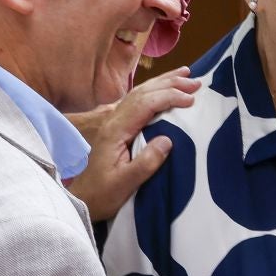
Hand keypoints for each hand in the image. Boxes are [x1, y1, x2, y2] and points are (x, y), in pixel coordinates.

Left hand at [64, 70, 201, 219]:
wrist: (80, 201)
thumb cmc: (102, 195)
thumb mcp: (124, 184)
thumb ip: (146, 163)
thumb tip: (168, 140)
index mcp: (115, 130)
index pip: (145, 104)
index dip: (169, 97)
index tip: (191, 99)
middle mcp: (113, 120)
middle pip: (142, 93)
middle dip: (170, 83)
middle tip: (195, 81)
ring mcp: (113, 122)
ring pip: (138, 93)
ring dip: (162, 82)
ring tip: (184, 74)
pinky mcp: (116, 128)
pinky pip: (136, 101)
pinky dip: (153, 91)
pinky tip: (162, 90)